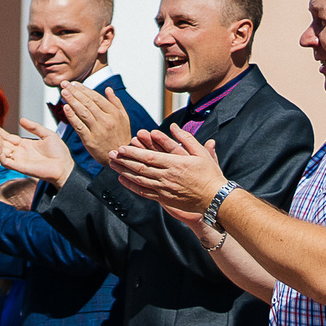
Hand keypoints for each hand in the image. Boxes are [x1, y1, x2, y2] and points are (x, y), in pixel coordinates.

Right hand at [0, 119, 74, 187]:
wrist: (65, 167)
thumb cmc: (59, 153)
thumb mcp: (48, 134)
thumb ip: (34, 127)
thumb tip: (21, 120)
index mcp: (25, 145)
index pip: (8, 137)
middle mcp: (19, 152)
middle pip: (2, 143)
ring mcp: (18, 160)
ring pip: (1, 151)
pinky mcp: (19, 167)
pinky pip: (5, 161)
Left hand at [58, 82, 131, 166]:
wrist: (119, 157)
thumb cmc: (121, 136)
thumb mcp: (124, 118)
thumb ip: (116, 103)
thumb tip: (108, 89)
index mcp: (114, 113)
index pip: (96, 98)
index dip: (84, 90)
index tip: (74, 84)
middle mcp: (106, 120)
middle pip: (88, 103)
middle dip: (75, 92)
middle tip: (65, 84)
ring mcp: (98, 130)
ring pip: (82, 112)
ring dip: (72, 101)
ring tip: (63, 92)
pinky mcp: (90, 140)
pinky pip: (79, 126)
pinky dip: (72, 116)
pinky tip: (65, 108)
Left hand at [110, 125, 226, 220]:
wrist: (215, 198)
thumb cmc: (210, 174)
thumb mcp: (201, 153)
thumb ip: (186, 139)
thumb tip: (174, 126)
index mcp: (176, 164)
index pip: (149, 157)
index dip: (133, 152)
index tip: (122, 147)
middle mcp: (167, 177)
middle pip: (140, 168)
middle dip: (124, 160)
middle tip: (111, 154)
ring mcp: (164, 189)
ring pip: (139, 180)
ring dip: (124, 171)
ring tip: (112, 165)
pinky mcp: (163, 199)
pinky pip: (144, 192)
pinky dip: (131, 186)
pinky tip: (122, 179)